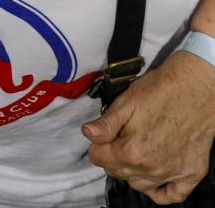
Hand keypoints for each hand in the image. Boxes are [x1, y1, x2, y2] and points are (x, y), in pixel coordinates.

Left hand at [83, 50, 214, 203]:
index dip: (97, 145)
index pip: (98, 158)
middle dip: (111, 157)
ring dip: (131, 171)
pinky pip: (172, 195)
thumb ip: (105, 124)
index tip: (103, 136)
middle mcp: (151, 168)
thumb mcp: (125, 103)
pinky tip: (154, 179)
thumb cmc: (160, 92)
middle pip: (116, 172)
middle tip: (118, 140)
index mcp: (131, 151)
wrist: (196, 89)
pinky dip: (160, 191)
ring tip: (135, 153)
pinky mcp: (191, 173)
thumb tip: (87, 134)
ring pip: (139, 184)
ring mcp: (173, 173)